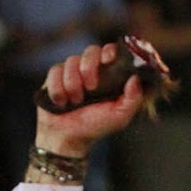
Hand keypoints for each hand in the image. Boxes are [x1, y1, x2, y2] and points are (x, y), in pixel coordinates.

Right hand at [35, 41, 146, 157]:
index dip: (109, 51)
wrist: (68, 139)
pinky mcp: (55, 77)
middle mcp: (90, 70)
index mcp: (107, 75)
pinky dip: (58, 88)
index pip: (110, 51)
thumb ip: (132, 100)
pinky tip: (61, 102)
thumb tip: (135, 78)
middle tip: (90, 88)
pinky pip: (55, 71)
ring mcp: (72, 72)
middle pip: (90, 51)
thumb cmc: (95, 126)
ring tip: (75, 102)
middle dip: (89, 67)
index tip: (108, 60)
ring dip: (73, 83)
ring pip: (71, 61)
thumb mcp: (119, 117)